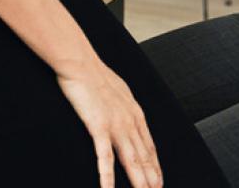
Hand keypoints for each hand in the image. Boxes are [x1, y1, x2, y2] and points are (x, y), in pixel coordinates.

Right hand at [56, 59, 162, 187]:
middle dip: (152, 177)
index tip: (158, 179)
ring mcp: (116, 125)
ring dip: (139, 180)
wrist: (80, 62)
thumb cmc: (94, 73)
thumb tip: (125, 109)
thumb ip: (123, 104)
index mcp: (134, 112)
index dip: (155, 165)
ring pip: (131, 159)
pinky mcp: (99, 126)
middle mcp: (129, 121)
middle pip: (144, 156)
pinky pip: (105, 157)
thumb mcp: (117, 89)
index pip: (149, 145)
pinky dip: (107, 176)